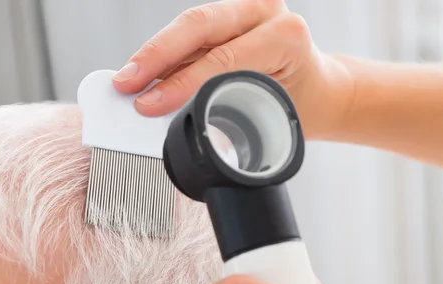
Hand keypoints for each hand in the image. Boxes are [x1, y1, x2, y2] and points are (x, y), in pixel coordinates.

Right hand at [112, 0, 354, 138]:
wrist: (317, 91)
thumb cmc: (300, 103)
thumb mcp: (271, 110)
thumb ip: (226, 106)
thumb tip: (169, 114)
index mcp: (285, 34)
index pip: (223, 57)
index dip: (181, 82)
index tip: (151, 104)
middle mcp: (264, 12)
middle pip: (198, 26)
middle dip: (155, 56)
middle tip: (125, 84)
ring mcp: (244, 10)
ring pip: (188, 26)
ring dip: (153, 54)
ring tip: (127, 80)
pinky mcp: (228, 17)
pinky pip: (189, 34)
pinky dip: (163, 54)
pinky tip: (143, 71)